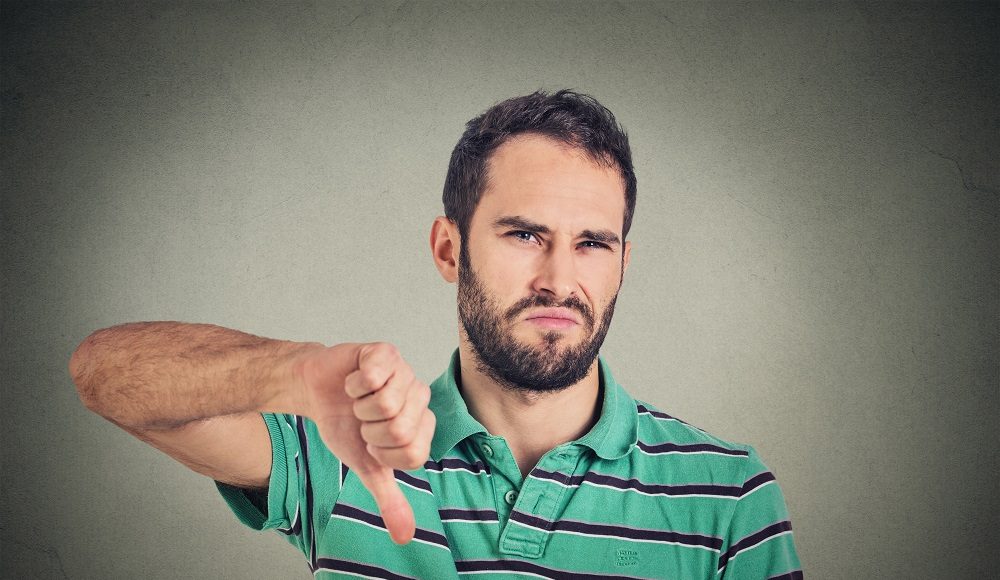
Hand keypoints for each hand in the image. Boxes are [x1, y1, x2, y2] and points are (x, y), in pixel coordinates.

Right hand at [296, 342, 434, 543]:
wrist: (315, 393)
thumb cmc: (344, 425)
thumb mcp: (366, 466)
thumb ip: (388, 497)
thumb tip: (404, 536)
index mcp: (421, 425)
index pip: (413, 453)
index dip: (383, 453)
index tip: (371, 443)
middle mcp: (419, 397)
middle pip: (400, 428)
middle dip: (368, 430)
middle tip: (362, 420)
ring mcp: (405, 372)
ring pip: (386, 403)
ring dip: (359, 406)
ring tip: (357, 401)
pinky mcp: (385, 352)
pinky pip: (374, 375)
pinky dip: (353, 384)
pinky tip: (353, 382)